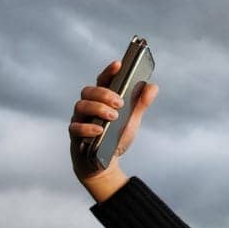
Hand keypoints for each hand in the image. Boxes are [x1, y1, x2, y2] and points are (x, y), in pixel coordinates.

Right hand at [67, 58, 158, 201]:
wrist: (104, 163)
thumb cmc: (115, 137)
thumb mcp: (131, 120)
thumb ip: (140, 104)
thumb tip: (152, 86)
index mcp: (102, 99)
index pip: (103, 81)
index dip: (109, 72)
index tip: (119, 65)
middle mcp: (88, 106)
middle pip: (89, 91)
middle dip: (104, 94)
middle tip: (120, 103)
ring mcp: (80, 119)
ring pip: (81, 105)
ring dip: (98, 108)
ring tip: (113, 116)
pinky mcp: (75, 135)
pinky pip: (75, 127)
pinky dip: (88, 127)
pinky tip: (100, 130)